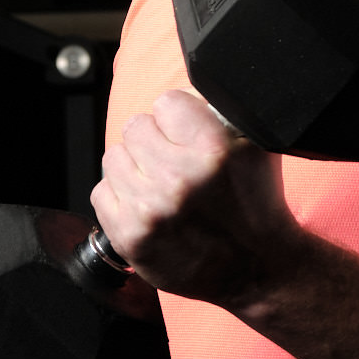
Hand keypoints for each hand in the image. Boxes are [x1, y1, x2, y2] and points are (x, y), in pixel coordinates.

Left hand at [92, 87, 308, 308]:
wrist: (256, 268)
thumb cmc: (255, 205)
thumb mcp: (255, 147)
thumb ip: (220, 113)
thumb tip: (189, 89)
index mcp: (213, 151)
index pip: (166, 102)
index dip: (177, 118)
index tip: (185, 134)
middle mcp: (179, 179)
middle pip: (135, 126)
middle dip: (154, 141)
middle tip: (173, 164)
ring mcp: (150, 209)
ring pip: (114, 157)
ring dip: (134, 168)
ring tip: (160, 186)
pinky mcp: (131, 236)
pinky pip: (102, 192)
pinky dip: (121, 197)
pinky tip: (148, 207)